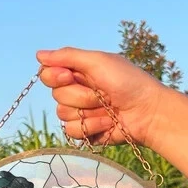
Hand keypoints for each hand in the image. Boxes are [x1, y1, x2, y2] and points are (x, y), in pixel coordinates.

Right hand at [36, 47, 169, 147]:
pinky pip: (72, 132)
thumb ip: (68, 56)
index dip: (56, 77)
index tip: (71, 75)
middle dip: (80, 95)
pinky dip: (92, 127)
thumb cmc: (128, 82)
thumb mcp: (99, 61)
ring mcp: (81, 113)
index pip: (49, 75)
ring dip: (88, 112)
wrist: (148, 112)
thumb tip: (38, 55)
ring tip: (109, 109)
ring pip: (63, 115)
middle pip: (57, 96)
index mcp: (78, 73)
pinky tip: (108, 123)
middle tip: (102, 93)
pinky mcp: (86, 132)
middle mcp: (77, 92)